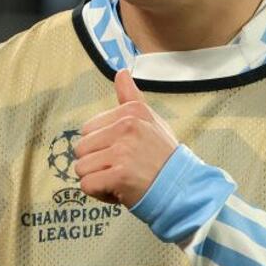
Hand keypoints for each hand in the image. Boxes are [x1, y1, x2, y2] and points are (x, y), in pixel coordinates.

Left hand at [74, 69, 178, 206]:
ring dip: (97, 180)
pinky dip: (99, 193)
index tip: (123, 154)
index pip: (88, 129)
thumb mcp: (151, 120)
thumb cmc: (163, 157)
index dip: (101, 146)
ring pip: (81, 167)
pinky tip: (118, 191)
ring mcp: (123, 151)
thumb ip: (131, 97)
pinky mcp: (119, 175)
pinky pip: (87, 185)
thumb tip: (121, 71)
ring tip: (120, 180)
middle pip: (81, 148)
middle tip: (121, 169)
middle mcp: (127, 127)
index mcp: (132, 111)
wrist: (183, 188)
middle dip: (96, 163)